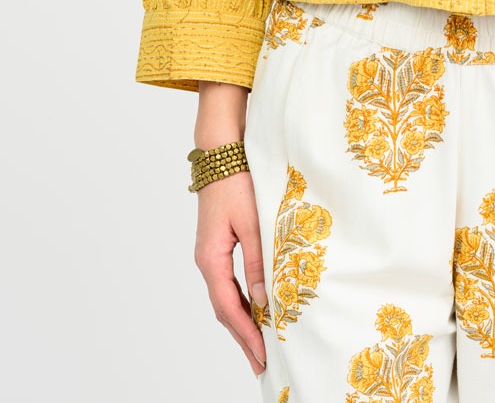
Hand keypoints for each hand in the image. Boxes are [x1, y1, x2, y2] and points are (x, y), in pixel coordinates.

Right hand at [194, 169, 267, 375]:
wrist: (221, 154)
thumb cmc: (237, 183)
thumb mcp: (252, 223)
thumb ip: (258, 262)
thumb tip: (265, 300)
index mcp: (211, 259)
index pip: (229, 307)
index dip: (247, 333)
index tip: (262, 354)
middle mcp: (207, 261)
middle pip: (224, 309)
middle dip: (243, 336)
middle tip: (261, 363)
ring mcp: (211, 255)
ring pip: (225, 298)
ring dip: (241, 322)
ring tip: (258, 345)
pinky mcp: (218, 246)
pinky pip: (228, 283)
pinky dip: (240, 302)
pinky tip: (253, 310)